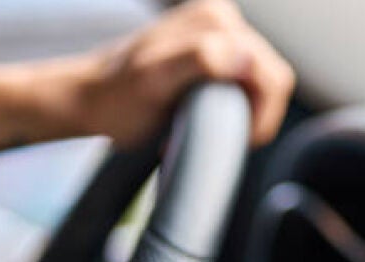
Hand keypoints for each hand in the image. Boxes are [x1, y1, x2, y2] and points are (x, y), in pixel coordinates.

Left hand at [77, 0, 294, 146]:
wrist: (92, 99)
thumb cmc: (117, 100)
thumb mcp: (153, 81)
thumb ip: (200, 59)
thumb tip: (246, 54)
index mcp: (215, 21)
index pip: (271, 75)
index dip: (261, 117)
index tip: (231, 140)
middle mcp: (221, 17)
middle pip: (273, 77)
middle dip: (255, 115)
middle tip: (222, 137)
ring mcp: (220, 32)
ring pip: (264, 82)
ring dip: (245, 113)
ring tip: (209, 127)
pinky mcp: (218, 48)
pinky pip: (250, 81)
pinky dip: (237, 105)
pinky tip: (207, 114)